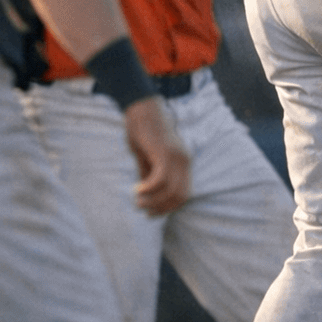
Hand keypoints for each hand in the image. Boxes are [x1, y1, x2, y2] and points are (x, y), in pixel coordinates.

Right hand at [123, 97, 189, 215]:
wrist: (141, 109)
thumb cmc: (143, 132)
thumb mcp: (147, 158)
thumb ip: (149, 175)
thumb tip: (147, 196)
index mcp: (184, 162)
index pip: (184, 194)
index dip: (169, 208)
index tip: (151, 213)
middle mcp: (185, 160)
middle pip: (180, 197)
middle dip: (161, 208)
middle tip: (143, 209)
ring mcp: (177, 157)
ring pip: (170, 191)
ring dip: (152, 201)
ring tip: (137, 201)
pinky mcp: (165, 153)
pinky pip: (160, 180)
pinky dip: (148, 190)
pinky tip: (136, 190)